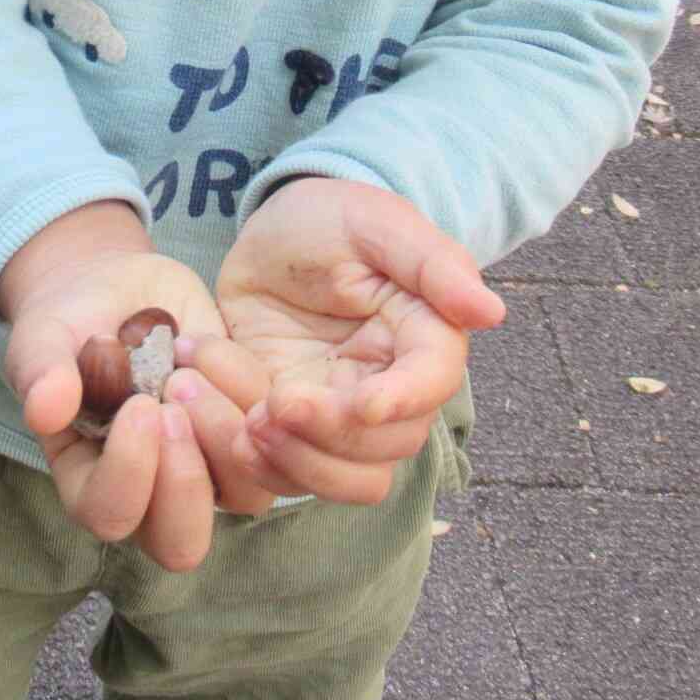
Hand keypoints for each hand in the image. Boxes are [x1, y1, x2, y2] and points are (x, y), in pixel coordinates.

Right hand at [0, 201, 226, 570]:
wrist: (117, 287)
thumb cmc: (70, 323)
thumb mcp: (43, 338)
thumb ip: (40, 373)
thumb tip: (43, 411)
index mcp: (91, 483)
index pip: (111, 516)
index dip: (130, 472)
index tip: (139, 404)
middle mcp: (152, 492)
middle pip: (181, 543)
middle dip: (185, 478)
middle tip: (175, 403)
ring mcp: (206, 468)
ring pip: (245, 498)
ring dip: (223, 433)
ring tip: (189, 369)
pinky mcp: (247, 433)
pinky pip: (272, 438)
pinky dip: (247, 388)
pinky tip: (205, 344)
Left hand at [187, 177, 505, 504]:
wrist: (268, 237)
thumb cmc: (331, 219)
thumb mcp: (375, 223)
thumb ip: (433, 263)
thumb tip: (491, 312)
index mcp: (423, 339)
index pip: (430, 386)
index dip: (400, 402)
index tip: (359, 403)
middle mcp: (389, 391)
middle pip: (384, 451)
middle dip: (326, 436)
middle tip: (271, 405)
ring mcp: (337, 418)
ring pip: (339, 480)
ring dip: (287, 461)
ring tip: (240, 419)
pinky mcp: (289, 430)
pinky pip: (277, 474)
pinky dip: (241, 456)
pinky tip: (208, 406)